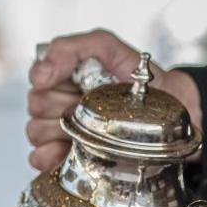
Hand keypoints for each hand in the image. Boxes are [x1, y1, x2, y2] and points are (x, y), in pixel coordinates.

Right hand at [27, 29, 201, 170]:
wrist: (171, 107)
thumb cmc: (138, 77)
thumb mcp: (107, 47)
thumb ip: (70, 48)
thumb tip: (41, 73)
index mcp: (63, 77)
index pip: (36, 79)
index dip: (50, 80)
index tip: (76, 84)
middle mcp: (58, 103)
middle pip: (35, 106)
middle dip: (60, 106)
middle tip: (88, 107)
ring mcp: (61, 131)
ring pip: (35, 132)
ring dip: (56, 132)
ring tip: (84, 131)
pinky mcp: (66, 157)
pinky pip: (39, 159)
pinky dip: (48, 157)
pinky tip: (67, 152)